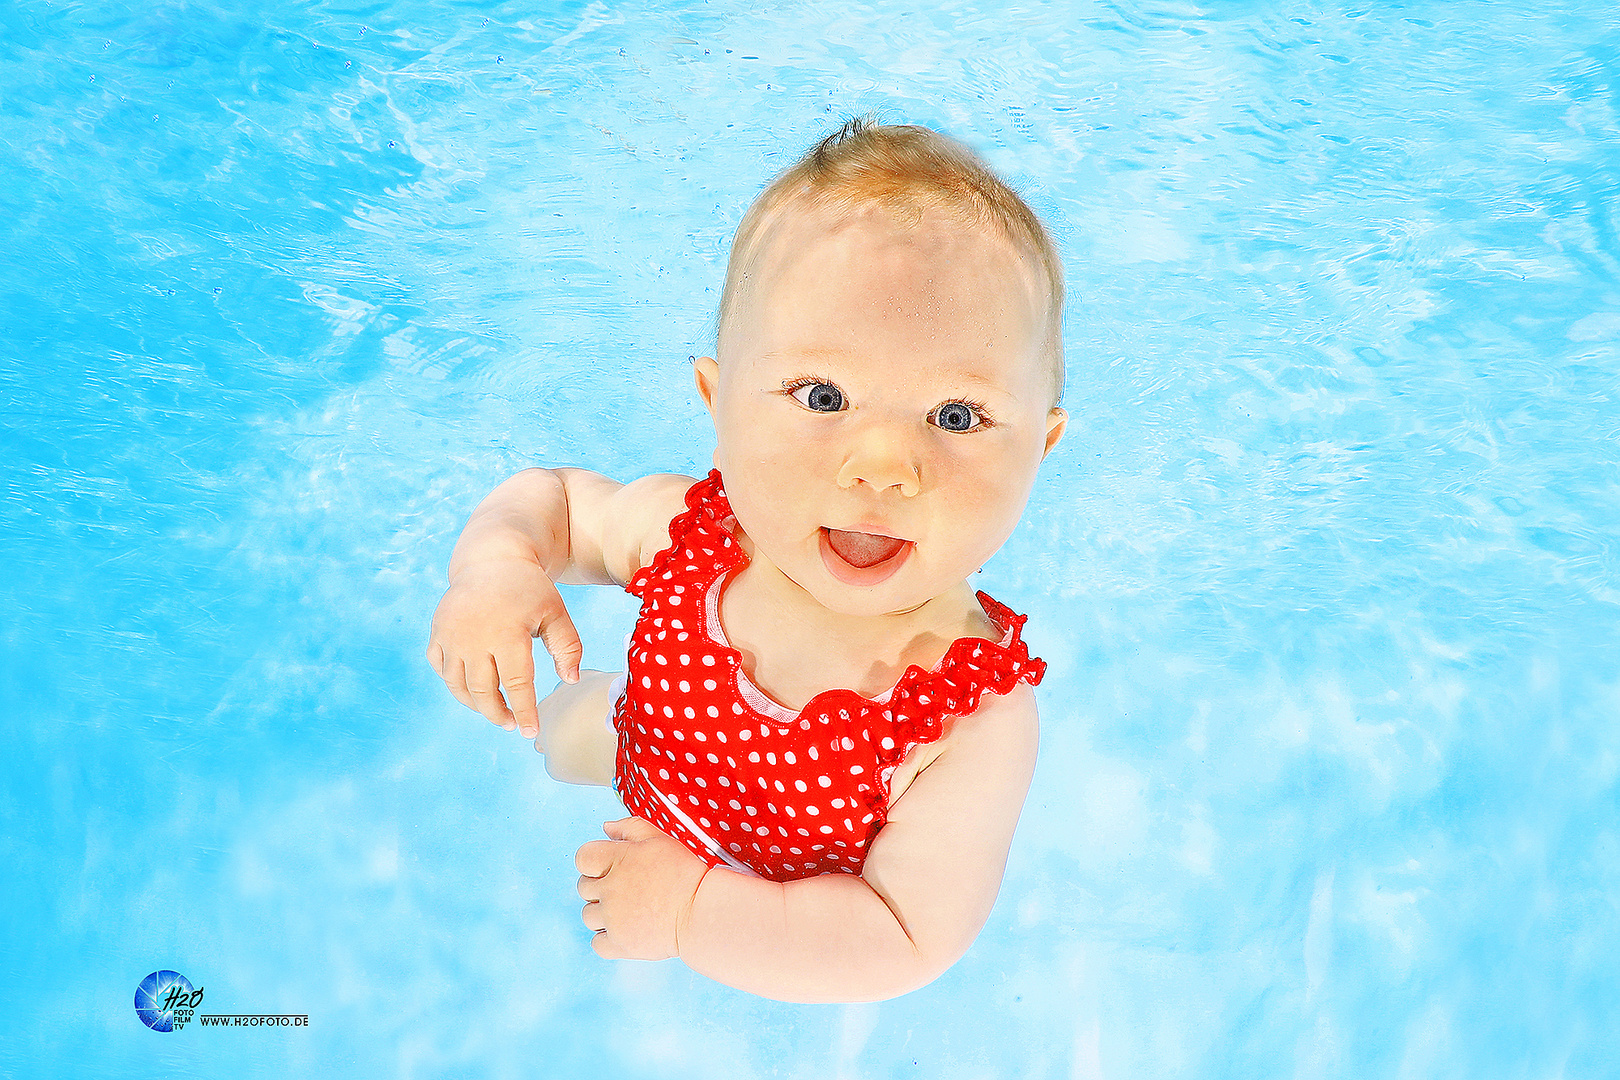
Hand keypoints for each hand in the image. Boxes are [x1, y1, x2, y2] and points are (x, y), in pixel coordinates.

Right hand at [425, 556, 582, 738]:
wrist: (492, 559)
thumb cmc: (529, 589)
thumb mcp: (555, 612)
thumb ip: (568, 646)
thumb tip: (571, 680)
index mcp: (507, 633)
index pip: (516, 684)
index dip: (524, 711)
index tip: (531, 731)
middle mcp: (473, 637)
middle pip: (483, 691)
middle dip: (499, 714)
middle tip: (513, 724)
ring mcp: (450, 635)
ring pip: (458, 685)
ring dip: (476, 705)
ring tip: (496, 711)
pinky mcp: (437, 633)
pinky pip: (441, 669)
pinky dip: (455, 684)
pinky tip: (472, 689)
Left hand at [575, 817, 708, 960]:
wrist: (702, 912)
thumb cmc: (686, 873)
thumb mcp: (660, 839)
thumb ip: (630, 827)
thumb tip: (606, 827)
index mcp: (617, 859)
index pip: (583, 857)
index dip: (594, 861)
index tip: (609, 867)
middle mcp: (610, 889)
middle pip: (583, 887)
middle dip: (600, 886)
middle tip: (626, 889)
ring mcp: (612, 918)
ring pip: (588, 916)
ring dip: (602, 913)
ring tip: (627, 910)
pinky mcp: (619, 944)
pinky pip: (596, 943)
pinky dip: (607, 938)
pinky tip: (625, 930)